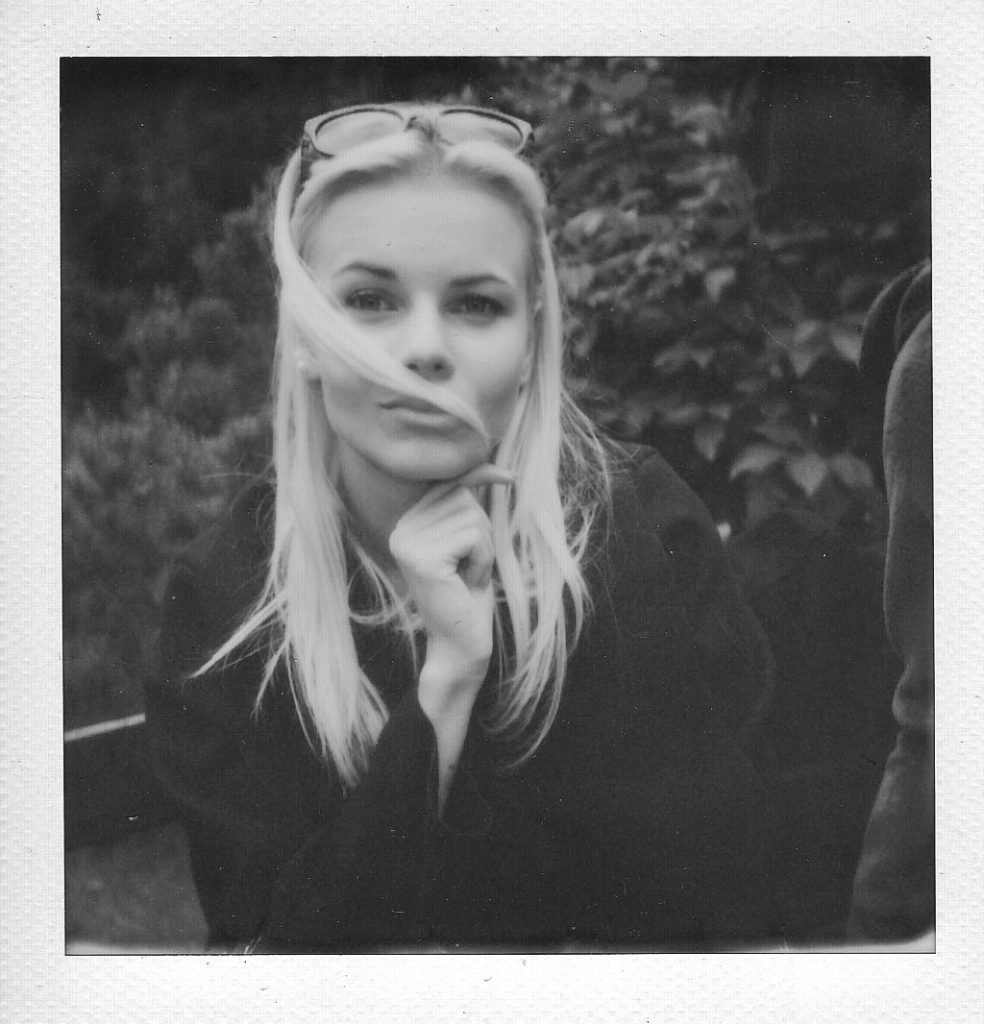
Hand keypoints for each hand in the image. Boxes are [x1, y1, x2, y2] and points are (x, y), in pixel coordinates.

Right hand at [389, 464, 512, 710]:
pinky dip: (483, 560)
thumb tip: (499, 467)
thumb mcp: (471, 540)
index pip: (448, 482)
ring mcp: (408, 543)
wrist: (461, 645)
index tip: (509, 476)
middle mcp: (401, 529)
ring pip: (472, 516)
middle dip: (481, 530)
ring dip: (484, 548)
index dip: (480, 476)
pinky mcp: (423, 559)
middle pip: (462, 496)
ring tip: (467, 576)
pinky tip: (466, 583)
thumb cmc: (470, 592)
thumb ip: (471, 504)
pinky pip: (475, 536)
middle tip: (469, 566)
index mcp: (407, 522)